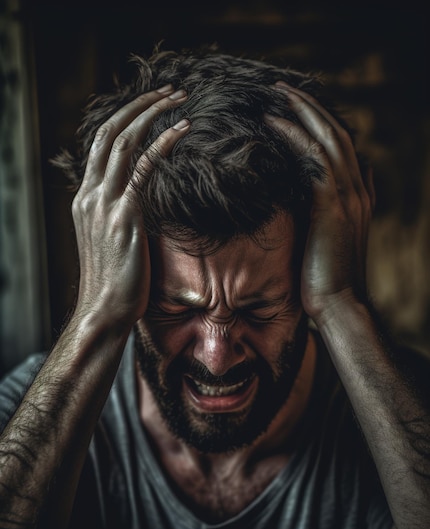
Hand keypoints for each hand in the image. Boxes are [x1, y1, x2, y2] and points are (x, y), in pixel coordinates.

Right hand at [71, 86, 189, 329]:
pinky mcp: (126, 216)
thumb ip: (122, 217)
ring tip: (178, 98)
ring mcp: (105, 203)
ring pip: (125, 141)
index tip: (149, 106)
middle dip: (139, 105)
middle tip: (168, 90)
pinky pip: (145, 167)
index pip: (101, 146)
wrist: (104, 310)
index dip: (125, 119)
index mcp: (85, 199)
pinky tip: (183, 129)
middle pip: (110, 132)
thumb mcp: (112, 243)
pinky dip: (164, 143)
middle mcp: (91, 195)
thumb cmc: (114, 283)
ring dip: (152, 113)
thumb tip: (146, 205)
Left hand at [265, 82, 374, 323]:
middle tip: (283, 89)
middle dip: (311, 107)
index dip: (321, 124)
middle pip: (337, 133)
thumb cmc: (323, 278)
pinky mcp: (332, 205)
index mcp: (357, 196)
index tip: (296, 110)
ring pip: (328, 138)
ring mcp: (348, 196)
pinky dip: (293, 136)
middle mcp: (357, 189)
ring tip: (277, 93)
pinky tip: (272, 123)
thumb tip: (306, 196)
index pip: (343, 148)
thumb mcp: (323, 240)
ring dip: (302, 111)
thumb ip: (320, 213)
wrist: (338, 304)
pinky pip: (313, 159)